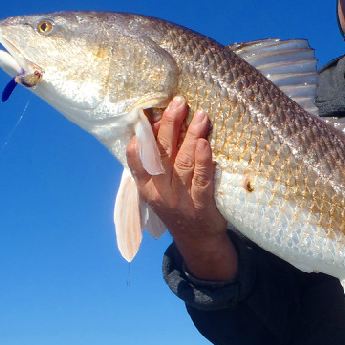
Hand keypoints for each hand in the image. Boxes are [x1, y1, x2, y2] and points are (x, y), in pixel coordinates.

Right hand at [126, 96, 236, 280]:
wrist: (198, 242)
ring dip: (191, 136)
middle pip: (163, 153)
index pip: (138, 158)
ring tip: (199, 115)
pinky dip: (204, 161)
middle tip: (178, 102)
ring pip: (184, 162)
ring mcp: (181, 200)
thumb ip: (158, 163)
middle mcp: (160, 193)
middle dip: (169, 125)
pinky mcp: (202, 206)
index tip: (149, 113)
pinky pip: (202, 180)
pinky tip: (205, 143)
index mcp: (147, 187)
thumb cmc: (180, 206)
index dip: (143, 135)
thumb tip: (159, 124)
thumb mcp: (160, 188)